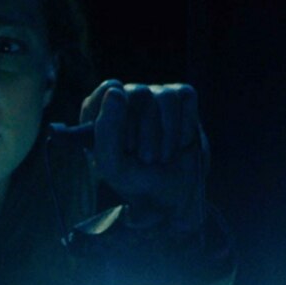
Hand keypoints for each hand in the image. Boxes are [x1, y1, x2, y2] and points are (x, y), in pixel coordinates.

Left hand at [79, 79, 208, 231]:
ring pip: (165, 96)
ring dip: (167, 133)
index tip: (126, 144)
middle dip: (146, 133)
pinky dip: (184, 126)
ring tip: (161, 156)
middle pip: (139, 94)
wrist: (171, 195)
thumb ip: (106, 130)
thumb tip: (115, 91)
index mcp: (99, 112)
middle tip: (146, 159)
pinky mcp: (181, 99)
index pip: (109, 89)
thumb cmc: (134, 180)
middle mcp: (126, 99)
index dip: (119, 114)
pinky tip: (178, 143)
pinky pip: (185, 97)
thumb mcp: (112, 164)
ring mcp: (154, 96)